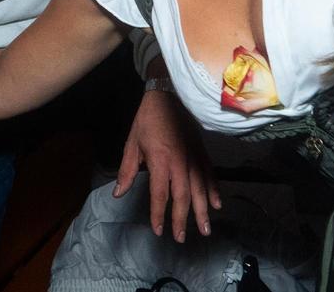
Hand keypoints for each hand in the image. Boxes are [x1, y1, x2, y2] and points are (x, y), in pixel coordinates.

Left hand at [115, 88, 219, 240]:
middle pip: (182, 197)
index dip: (159, 214)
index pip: (160, 194)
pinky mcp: (202, 152)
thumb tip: (117, 193)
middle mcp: (180, 163)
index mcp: (160, 161)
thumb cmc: (148, 118)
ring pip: (200, 189)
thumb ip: (127, 170)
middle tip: (182, 238)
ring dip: (202, 211)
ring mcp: (194, 158)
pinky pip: (210, 175)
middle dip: (181, 219)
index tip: (158, 230)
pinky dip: (213, 190)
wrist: (169, 94)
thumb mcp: (132, 143)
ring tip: (204, 230)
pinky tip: (216, 205)